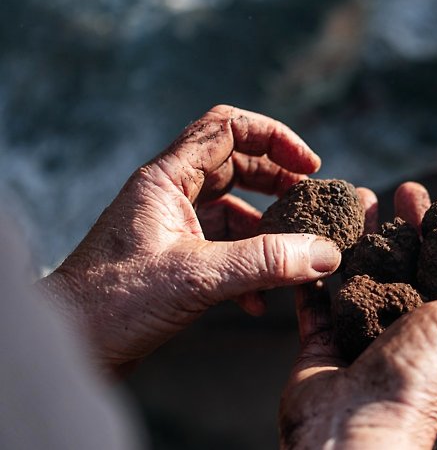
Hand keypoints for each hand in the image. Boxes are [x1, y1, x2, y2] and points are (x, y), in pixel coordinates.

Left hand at [38, 105, 342, 375]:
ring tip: (297, 251)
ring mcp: (172, 226)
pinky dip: (248, 265)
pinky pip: (223, 247)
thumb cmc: (113, 303)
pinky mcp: (175, 258)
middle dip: (277, 180)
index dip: (274, 137)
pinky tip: (261, 299)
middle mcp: (169, 195)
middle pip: (235, 164)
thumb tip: (325, 253)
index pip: (226, 128)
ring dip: (266, 228)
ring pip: (232, 209)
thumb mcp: (197, 277)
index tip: (309, 164)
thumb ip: (264, 262)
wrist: (73, 347)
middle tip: (309, 201)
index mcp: (166, 179)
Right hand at [279, 183, 436, 448]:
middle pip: (402, 266)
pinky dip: (314, 276)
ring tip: (352, 202)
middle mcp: (406, 331)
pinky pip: (316, 304)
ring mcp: (362, 338)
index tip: (430, 199)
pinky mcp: (322, 347)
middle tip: (393, 190)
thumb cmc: (420, 377)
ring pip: (359, 277)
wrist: (354, 430)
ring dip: (357, 240)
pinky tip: (313, 242)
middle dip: (398, 226)